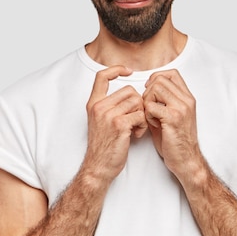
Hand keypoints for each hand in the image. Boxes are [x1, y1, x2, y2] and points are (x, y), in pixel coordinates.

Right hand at [84, 66, 147, 182]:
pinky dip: (143, 125)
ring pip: (137, 102)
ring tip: (135, 128)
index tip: (128, 71)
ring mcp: (108, 114)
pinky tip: (136, 134)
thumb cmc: (103, 145)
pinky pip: (140, 115)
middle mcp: (99, 106)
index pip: (102, 76)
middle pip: (129, 90)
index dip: (116, 69)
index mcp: (94, 103)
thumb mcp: (100, 120)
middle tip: (135, 119)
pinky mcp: (119, 124)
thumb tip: (128, 94)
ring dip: (141, 115)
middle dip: (138, 104)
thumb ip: (109, 105)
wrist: (99, 166)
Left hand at [142, 69, 200, 178]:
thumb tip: (148, 87)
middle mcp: (186, 100)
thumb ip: (164, 100)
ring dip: (147, 102)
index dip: (156, 78)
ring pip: (154, 89)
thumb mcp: (172, 114)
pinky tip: (153, 125)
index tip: (150, 92)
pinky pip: (150, 106)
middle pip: (159, 79)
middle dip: (148, 92)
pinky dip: (147, 115)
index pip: (171, 74)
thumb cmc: (175, 139)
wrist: (186, 160)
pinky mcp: (173, 118)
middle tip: (149, 108)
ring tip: (152, 116)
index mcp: (187, 98)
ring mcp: (181, 108)